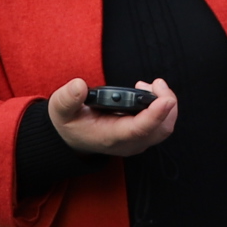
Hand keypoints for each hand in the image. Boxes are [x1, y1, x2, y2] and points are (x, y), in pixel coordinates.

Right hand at [46, 76, 179, 157]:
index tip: (165, 98)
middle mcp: (128, 142)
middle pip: (161, 129)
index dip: (155, 114)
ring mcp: (137, 140)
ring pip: (165, 126)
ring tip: (146, 85)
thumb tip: (79, 86)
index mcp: (111, 137)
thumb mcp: (60, 110)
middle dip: (166, 103)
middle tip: (154, 83)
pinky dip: (161, 106)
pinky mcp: (141, 134)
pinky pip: (161, 123)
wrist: (71, 137)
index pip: (139, 129)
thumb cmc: (69, 122)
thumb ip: (68, 98)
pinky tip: (145, 91)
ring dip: (164, 103)